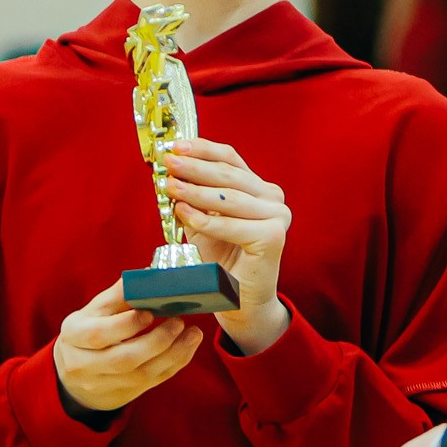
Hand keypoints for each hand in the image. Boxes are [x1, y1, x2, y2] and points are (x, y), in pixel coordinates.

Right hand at [54, 280, 204, 413]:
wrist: (75, 373)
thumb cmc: (88, 331)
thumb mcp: (92, 311)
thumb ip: (118, 296)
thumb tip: (148, 275)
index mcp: (74, 336)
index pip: (98, 334)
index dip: (126, 325)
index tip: (150, 312)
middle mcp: (84, 365)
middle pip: (123, 359)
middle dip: (156, 341)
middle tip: (178, 322)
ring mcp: (104, 384)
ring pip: (142, 374)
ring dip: (173, 354)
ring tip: (193, 334)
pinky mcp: (123, 394)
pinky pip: (153, 381)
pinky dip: (174, 364)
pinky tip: (187, 347)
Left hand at [162, 137, 291, 355]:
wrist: (238, 301)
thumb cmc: (220, 259)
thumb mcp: (202, 219)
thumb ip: (192, 194)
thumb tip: (169, 169)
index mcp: (260, 188)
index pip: (230, 158)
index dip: (202, 149)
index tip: (175, 146)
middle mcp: (273, 198)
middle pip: (229, 175)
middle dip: (194, 167)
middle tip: (168, 163)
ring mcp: (278, 217)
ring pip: (229, 198)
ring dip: (195, 191)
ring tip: (170, 186)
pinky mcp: (273, 237)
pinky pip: (231, 225)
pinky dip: (205, 219)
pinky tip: (183, 212)